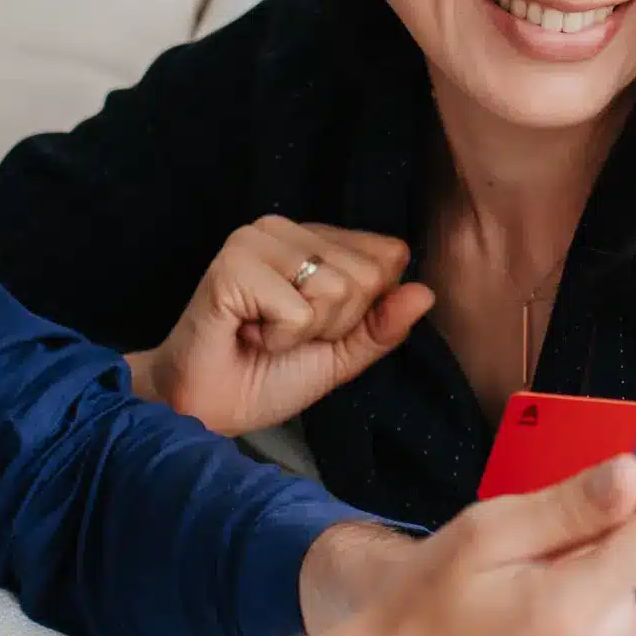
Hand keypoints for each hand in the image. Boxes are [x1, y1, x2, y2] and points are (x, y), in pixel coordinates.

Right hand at [130, 217, 434, 436]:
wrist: (208, 408)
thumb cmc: (268, 375)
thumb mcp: (343, 355)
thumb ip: (384, 326)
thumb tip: (426, 292)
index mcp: (316, 238)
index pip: (389, 255)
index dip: (363, 310)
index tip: (315, 328)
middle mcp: (285, 227)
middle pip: (368, 275)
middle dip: (335, 324)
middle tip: (285, 334)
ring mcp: (256, 240)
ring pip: (337, 289)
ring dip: (305, 332)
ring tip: (264, 333)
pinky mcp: (232, 265)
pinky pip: (299, 309)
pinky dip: (279, 338)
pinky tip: (247, 334)